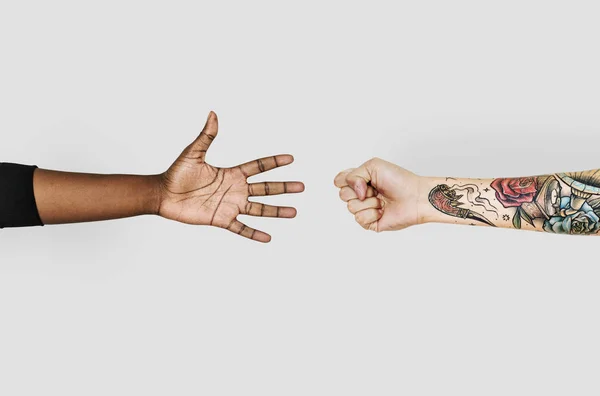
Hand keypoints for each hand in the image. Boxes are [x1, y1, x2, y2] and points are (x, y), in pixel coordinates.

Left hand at [158, 112, 303, 242]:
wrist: (162, 195)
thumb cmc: (176, 173)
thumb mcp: (193, 152)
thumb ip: (207, 136)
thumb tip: (213, 114)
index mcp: (231, 173)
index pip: (258, 167)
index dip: (274, 162)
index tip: (291, 158)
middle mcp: (235, 190)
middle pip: (265, 188)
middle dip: (283, 188)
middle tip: (302, 187)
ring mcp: (230, 206)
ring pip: (259, 209)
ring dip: (276, 211)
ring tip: (294, 212)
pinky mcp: (221, 219)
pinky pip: (241, 228)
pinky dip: (254, 234)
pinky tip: (268, 238)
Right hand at [334, 158, 420, 231]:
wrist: (415, 196)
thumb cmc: (399, 180)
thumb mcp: (373, 166)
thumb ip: (354, 174)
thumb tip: (355, 193)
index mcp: (359, 181)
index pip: (339, 181)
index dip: (348, 180)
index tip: (364, 178)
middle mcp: (359, 195)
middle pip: (342, 194)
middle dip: (360, 190)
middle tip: (376, 189)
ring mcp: (364, 209)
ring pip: (351, 207)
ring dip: (369, 202)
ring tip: (382, 200)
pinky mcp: (369, 223)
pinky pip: (359, 219)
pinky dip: (372, 213)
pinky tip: (382, 211)